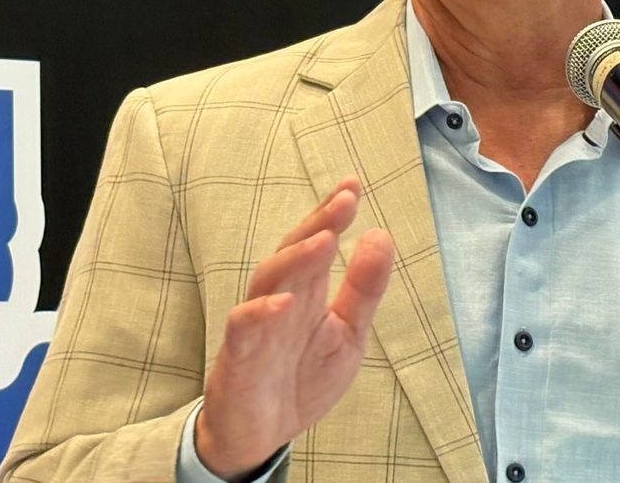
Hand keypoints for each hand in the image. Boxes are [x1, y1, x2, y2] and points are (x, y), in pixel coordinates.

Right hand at [194, 176, 394, 478]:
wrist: (262, 434)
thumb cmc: (302, 379)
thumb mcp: (348, 334)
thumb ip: (364, 289)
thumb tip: (380, 235)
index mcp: (308, 291)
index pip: (318, 242)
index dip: (332, 213)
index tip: (352, 184)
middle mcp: (280, 298)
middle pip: (294, 251)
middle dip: (317, 223)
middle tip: (344, 200)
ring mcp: (257, 324)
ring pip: (269, 279)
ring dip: (295, 258)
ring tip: (324, 240)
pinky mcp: (239, 354)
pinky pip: (244, 326)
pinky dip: (262, 312)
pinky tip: (286, 302)